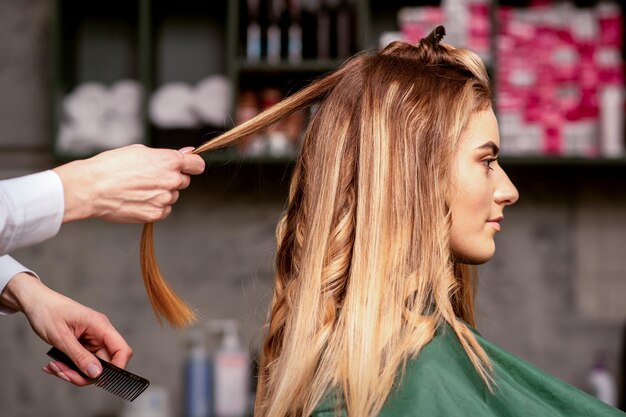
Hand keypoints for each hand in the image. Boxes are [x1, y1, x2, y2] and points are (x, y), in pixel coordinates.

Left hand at [0, 273, 132, 385]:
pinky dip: (68, 367)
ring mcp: (92, 339)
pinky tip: (54, 364)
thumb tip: (97, 374)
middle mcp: (100, 333)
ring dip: (72, 372)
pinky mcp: (83, 344)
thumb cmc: (48, 312)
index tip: (98, 379)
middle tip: (63, 373)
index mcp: (100, 326)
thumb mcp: (61, 337)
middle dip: (84, 374)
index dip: (117, 367)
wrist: (36, 302)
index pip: (122, 350)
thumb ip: (80, 356)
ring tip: (54, 367)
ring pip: (91, 366)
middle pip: (105, 363)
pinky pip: (82, 362)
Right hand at [54, 144, 204, 223]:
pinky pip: (164, 209)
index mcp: (170, 161)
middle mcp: (171, 180)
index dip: (192, 165)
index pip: (197, 164)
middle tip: (149, 177)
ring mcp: (164, 199)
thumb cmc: (112, 166)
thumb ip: (167, 155)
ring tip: (139, 188)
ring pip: (173, 196)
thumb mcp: (140, 151)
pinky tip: (138, 199)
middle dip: (172, 178)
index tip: (188, 166)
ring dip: (162, 193)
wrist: (92, 188)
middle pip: (184, 180)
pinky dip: (155, 206)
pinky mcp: (156, 214)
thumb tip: (186, 153)